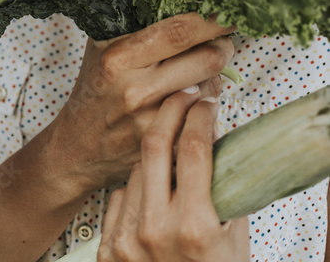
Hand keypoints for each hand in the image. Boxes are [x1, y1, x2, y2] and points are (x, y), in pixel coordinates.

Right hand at [51, 13, 234, 190]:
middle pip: (205, 59)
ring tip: (202, 73)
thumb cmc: (95, 89)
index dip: (211, 21)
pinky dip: (206, 107)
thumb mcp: (101, 49)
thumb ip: (132, 26)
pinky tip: (194, 102)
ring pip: (209, 88)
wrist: (78, 147)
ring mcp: (151, 119)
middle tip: (224, 41)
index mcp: (120, 56)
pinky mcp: (164, 144)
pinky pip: (203, 117)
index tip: (228, 12)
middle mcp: (135, 87)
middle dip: (223, 47)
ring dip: (214, 78)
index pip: (179, 31)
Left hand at [97, 90, 248, 260]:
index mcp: (194, 227)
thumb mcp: (233, 239)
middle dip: (169, 110)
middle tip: (181, 96)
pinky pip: (120, 197)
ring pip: (136, 169)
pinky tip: (152, 191)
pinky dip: (137, 187)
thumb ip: (225, 191)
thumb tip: (217, 136)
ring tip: (171, 147)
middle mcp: (155, 230)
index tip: (206, 102)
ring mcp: (126, 240)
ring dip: (154, 152)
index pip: (194, 147)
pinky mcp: (108, 249)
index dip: (200, 115)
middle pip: (155, 144)